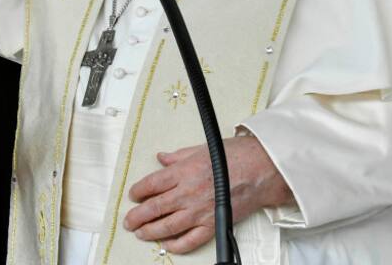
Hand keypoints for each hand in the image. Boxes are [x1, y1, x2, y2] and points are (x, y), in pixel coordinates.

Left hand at [123, 134, 293, 253]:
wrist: (261, 169)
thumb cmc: (236, 156)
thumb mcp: (201, 148)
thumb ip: (179, 156)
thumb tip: (162, 158)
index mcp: (183, 171)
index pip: (151, 184)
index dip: (138, 191)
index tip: (133, 195)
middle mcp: (188, 192)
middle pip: (154, 208)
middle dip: (137, 216)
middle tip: (129, 220)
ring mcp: (199, 211)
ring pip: (167, 226)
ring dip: (150, 231)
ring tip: (141, 233)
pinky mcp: (212, 224)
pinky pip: (189, 240)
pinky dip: (176, 245)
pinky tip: (168, 244)